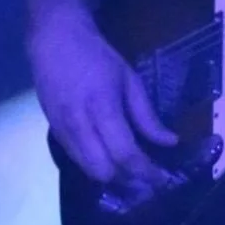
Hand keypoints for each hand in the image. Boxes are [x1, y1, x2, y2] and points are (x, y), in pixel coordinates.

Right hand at [28, 3, 176, 184]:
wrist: (54, 42)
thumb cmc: (97, 56)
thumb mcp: (129, 79)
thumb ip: (147, 115)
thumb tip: (170, 142)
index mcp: (102, 108)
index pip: (125, 154)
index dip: (146, 172)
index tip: (165, 180)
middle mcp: (79, 126)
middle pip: (105, 171)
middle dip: (130, 182)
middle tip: (152, 180)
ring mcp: (63, 132)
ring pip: (89, 171)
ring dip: (114, 180)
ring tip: (136, 177)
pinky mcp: (54, 134)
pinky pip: (78, 162)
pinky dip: (97, 169)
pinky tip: (113, 165)